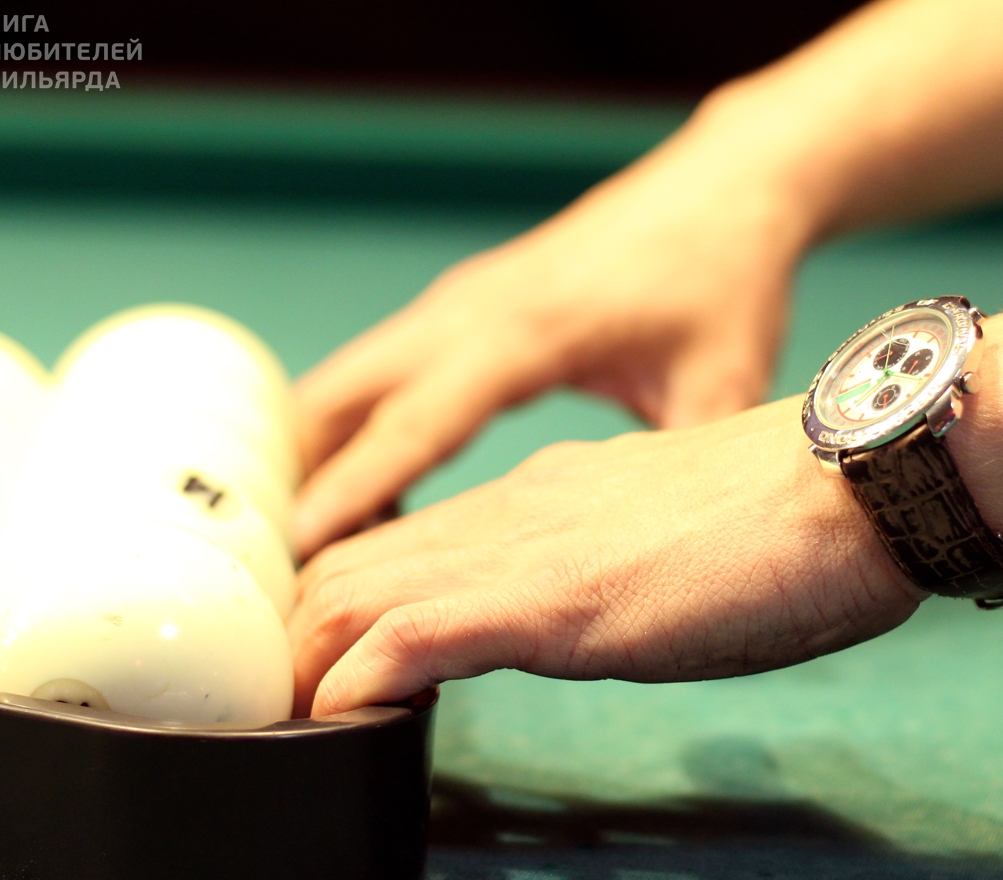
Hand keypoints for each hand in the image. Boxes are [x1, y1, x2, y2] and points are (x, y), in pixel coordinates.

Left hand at [288, 397, 921, 715]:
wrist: (850, 482)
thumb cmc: (790, 522)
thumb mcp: (669, 545)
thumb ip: (610, 571)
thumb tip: (588, 613)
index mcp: (537, 500)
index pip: (395, 547)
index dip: (334, 608)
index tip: (309, 668)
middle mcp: (507, 515)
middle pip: (347, 566)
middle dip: (291, 640)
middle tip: (263, 707)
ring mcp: (520, 551)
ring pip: (354, 591)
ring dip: (303, 664)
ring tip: (272, 725)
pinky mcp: (547, 599)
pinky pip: (413, 636)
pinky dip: (358, 683)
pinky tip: (333, 724)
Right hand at [290, 125, 816, 557]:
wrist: (719, 187)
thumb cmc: (722, 277)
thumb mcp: (723, 382)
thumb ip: (681, 470)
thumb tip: (663, 565)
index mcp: (527, 333)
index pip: (418, 417)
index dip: (360, 484)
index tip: (302, 542)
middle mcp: (472, 312)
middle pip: (342, 395)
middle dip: (299, 478)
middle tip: (279, 568)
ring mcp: (459, 304)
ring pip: (345, 382)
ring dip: (315, 455)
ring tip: (313, 550)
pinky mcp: (463, 306)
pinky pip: (376, 374)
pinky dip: (348, 430)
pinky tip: (370, 494)